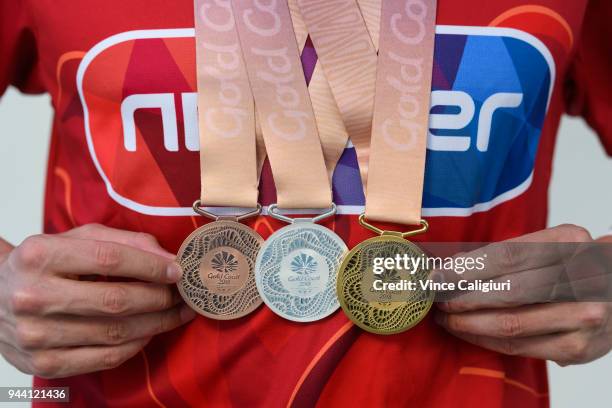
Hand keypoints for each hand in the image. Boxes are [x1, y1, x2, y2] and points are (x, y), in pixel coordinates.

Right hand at [0, 224, 195, 377]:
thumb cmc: (45, 265)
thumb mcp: (77, 239)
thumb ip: (124, 241)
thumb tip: (169, 260)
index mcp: (40, 255)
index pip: (109, 259)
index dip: (150, 266)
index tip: (177, 271)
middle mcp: (32, 296)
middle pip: (115, 300)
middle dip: (160, 298)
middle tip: (183, 295)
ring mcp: (34, 335)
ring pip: (114, 333)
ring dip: (156, 324)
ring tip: (176, 314)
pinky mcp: (42, 364)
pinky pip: (103, 359)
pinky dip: (135, 346)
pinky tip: (150, 332)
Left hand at [434, 224, 611, 365]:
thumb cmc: (570, 267)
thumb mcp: (547, 247)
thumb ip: (506, 255)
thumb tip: (451, 264)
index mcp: (570, 241)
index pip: (507, 255)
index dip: (466, 267)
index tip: (436, 274)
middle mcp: (582, 277)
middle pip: (507, 290)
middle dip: (462, 296)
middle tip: (435, 297)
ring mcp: (584, 316)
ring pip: (510, 323)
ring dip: (468, 321)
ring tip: (444, 316)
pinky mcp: (579, 348)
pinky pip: (518, 346)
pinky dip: (485, 339)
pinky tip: (467, 331)